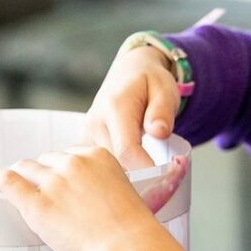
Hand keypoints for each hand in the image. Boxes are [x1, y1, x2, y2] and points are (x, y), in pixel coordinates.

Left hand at [0, 145, 197, 250]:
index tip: (61, 182)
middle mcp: (75, 163)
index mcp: (99, 156)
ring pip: (26, 169)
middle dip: (44, 175)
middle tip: (43, 193)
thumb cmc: (135, 234)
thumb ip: (107, 190)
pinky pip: (6, 181)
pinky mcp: (36, 204)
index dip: (63, 170)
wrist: (132, 250)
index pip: (71, 155)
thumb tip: (92, 205)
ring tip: (13, 190)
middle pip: (47, 160)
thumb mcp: (127, 196)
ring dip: (22, 179)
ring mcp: (54, 182)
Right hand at [83, 46, 179, 169]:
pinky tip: (133, 162)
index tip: (165, 178)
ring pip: (107, 169)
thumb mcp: (165, 90)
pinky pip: (101, 166)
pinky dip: (118, 170)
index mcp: (114, 108)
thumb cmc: (149, 82)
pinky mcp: (85, 143)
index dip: (146, 170)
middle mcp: (95, 122)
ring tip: (149, 166)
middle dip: (140, 175)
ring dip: (129, 175)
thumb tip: (158, 131)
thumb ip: (162, 111)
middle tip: (163, 177)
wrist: (128, 73)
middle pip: (116, 165)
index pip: (127, 151)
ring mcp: (87, 134)